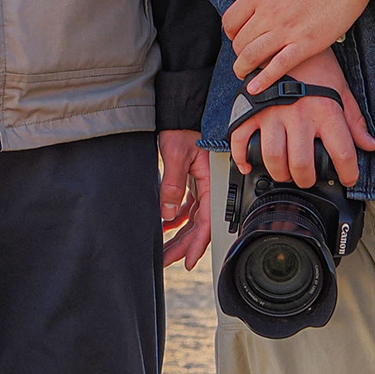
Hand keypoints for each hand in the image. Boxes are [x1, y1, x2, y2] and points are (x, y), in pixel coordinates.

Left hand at [157, 129, 210, 270]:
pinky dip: (176, 219)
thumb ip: (172, 184)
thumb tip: (167, 214)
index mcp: (212, 183)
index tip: (187, 261)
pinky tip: (164, 226)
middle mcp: (210, 187)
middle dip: (182, 246)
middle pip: (198, 225)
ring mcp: (202, 185)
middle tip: (165, 261)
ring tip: (162, 249)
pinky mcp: (193, 181)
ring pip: (192, 219)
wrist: (181, 112)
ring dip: (178, 235)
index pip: (207, 222)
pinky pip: (187, 207)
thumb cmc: (183, 128)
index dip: (197, 244)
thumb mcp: (176, 154)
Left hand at [220, 0, 374, 93]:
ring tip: (242, 72)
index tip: (236, 34)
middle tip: (243, 53)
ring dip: (242, 67)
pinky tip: (254, 89)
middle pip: (240, 40)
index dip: (229, 30)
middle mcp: (269, 13)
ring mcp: (287, 30)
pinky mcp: (307, 44)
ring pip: (253, 55)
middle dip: (237, 49)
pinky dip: (263, 80)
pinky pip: (279, 67)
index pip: (231, 19)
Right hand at [228, 47, 374, 189]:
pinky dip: (241, 158)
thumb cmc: (316, 64)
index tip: (348, 177)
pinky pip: (240, 139)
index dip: (349, 172)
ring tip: (284, 172)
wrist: (288, 35)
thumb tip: (369, 145)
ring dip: (278, 173)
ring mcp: (272, 111)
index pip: (342, 152)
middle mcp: (299, 114)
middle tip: (307, 177)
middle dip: (306, 179)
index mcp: (325, 109)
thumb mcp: (341, 88)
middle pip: (301, 163)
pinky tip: (249, 165)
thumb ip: (354, 120)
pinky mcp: (251, 108)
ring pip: (272, 156)